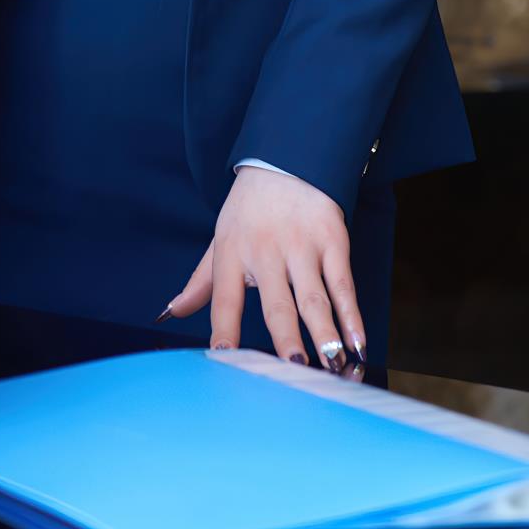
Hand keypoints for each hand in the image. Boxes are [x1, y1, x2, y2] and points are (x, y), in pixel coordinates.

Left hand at [161, 167, 367, 371]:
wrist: (285, 160)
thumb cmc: (248, 209)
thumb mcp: (220, 240)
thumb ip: (200, 282)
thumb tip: (170, 313)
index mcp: (232, 254)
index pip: (224, 299)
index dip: (224, 329)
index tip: (225, 358)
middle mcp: (266, 252)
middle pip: (277, 303)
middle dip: (286, 337)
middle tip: (293, 367)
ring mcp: (302, 247)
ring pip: (314, 297)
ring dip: (324, 332)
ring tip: (331, 363)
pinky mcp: (332, 241)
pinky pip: (342, 284)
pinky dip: (352, 315)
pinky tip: (357, 340)